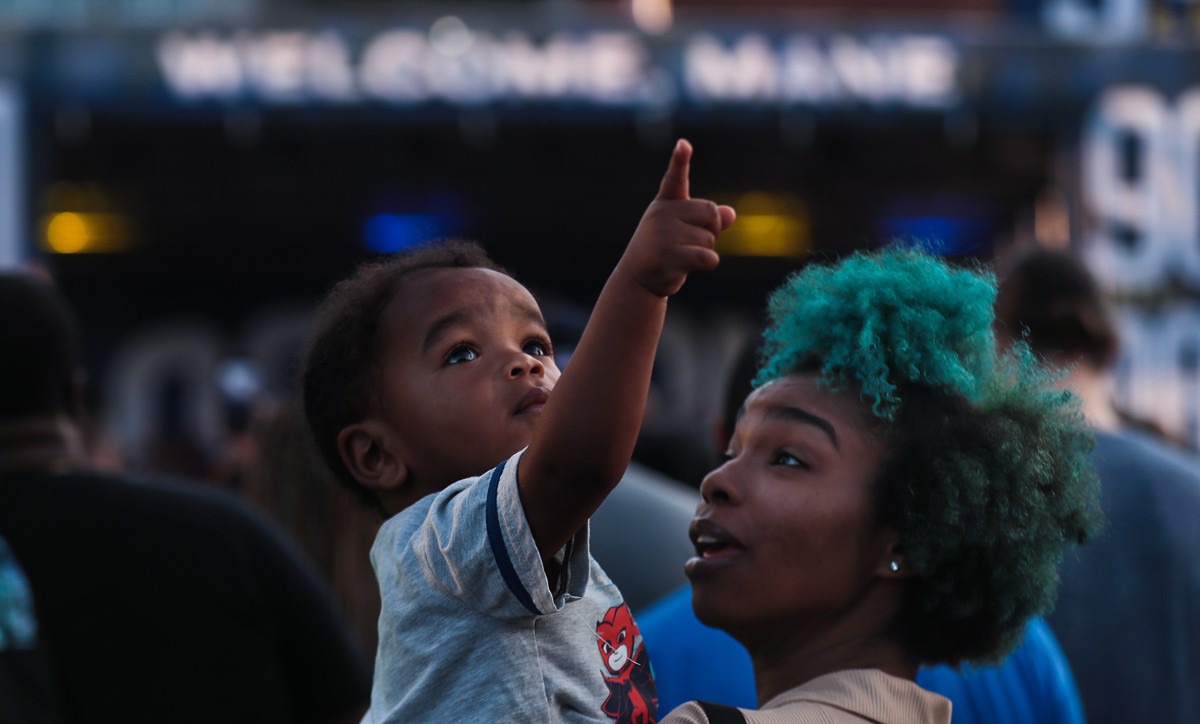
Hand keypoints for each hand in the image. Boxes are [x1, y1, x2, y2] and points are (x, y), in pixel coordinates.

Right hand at [618, 139, 735, 297]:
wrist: (638, 279)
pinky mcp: (669, 256)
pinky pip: (708, 256)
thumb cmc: (665, 250)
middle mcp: (662, 214)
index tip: (684, 145)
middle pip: (711, 213)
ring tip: (682, 256)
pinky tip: (688, 266)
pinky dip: (707, 263)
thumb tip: (731, 214)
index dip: (680, 160)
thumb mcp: (685, 230)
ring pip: (710, 238)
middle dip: (711, 230)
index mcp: (666, 203)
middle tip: (691, 241)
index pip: (675, 178)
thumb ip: (708, 220)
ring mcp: (663, 235)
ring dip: (705, 250)